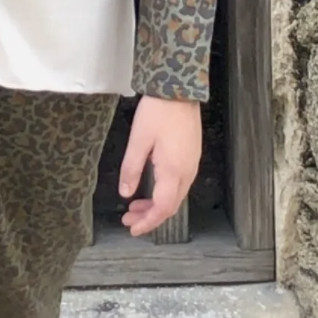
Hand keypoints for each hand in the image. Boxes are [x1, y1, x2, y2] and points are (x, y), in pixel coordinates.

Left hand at [118, 95, 201, 236]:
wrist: (179, 88)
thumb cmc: (157, 112)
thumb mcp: (138, 140)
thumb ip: (131, 169)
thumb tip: (125, 193)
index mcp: (174, 171)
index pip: (163, 208)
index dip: (148, 222)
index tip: (132, 229)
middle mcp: (188, 171)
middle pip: (171, 205)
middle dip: (150, 216)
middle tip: (129, 218)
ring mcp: (192, 163)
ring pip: (176, 195)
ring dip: (157, 204)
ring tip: (135, 205)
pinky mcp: (192, 154)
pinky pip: (180, 183)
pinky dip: (164, 191)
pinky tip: (151, 187)